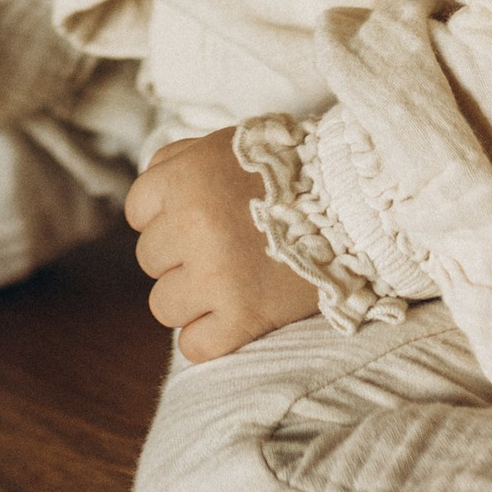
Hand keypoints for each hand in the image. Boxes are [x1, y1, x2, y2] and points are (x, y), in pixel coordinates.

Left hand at [122, 128, 326, 361]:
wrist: (353, 206)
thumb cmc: (284, 173)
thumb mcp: (223, 146)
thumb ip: (175, 163)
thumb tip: (142, 206)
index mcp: (186, 179)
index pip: (138, 212)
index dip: (166, 217)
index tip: (199, 218)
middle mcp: (194, 225)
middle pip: (150, 259)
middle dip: (180, 256)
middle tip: (223, 248)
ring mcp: (217, 275)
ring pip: (163, 305)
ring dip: (191, 298)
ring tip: (229, 281)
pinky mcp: (244, 317)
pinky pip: (193, 345)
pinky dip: (210, 337)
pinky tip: (234, 316)